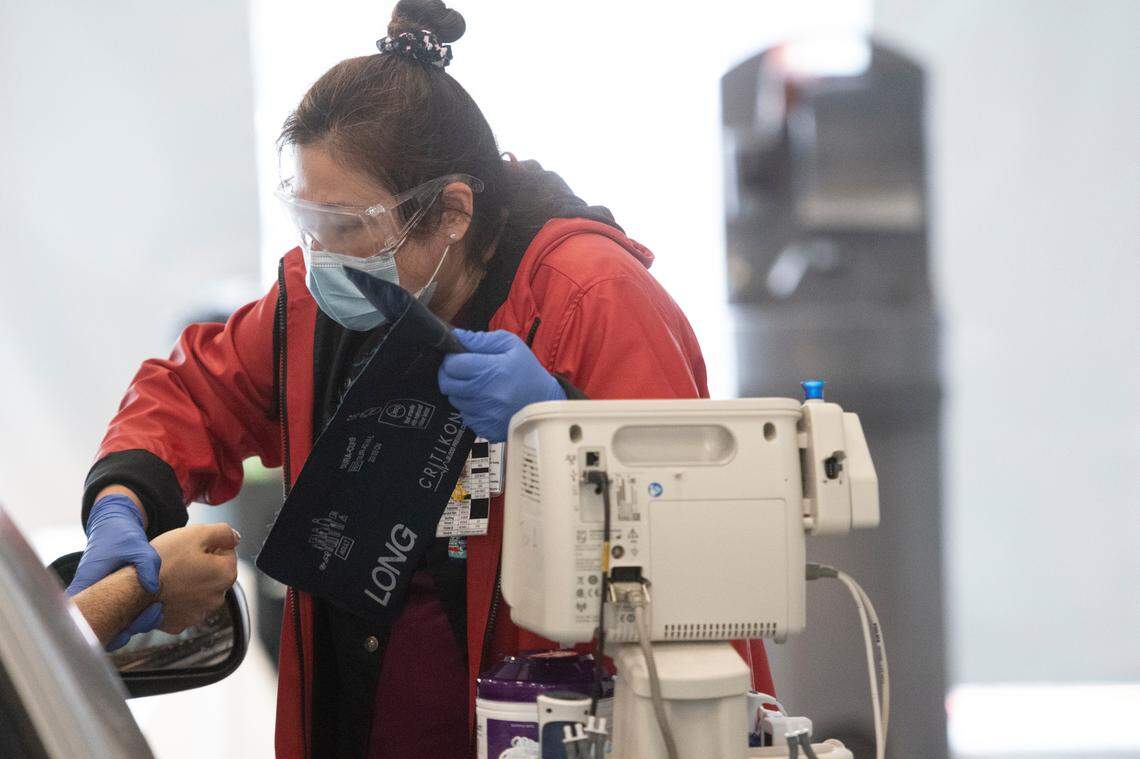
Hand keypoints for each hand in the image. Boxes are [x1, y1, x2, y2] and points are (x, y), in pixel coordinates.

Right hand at [151, 523, 239, 633]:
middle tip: (179, 559)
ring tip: (169, 574)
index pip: (228, 552)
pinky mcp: (180, 623)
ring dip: (189, 582)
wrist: (131, 590)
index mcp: (226, 574)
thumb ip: (223, 533)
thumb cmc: (163, 562)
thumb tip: (235, 537)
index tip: (192, 546)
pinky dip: (176, 599)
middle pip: (214, 573)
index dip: (209, 544)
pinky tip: (164, 590)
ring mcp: (199, 613)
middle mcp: (217, 598)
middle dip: (201, 564)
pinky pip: (183, 606)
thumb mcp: (196, 534)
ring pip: (199, 590)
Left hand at [438, 329, 565, 442]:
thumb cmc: (527, 371)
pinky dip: (470, 408)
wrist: (545, 403)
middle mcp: (488, 395)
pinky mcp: (485, 428)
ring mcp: (486, 415)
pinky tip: (485, 402)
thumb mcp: (511, 345)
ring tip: (479, 386)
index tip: (458, 357)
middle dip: (450, 375)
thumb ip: (482, 339)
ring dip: (461, 392)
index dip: (452, 359)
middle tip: (462, 371)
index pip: (454, 365)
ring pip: (454, 400)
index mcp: (494, 370)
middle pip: (447, 384)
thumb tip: (457, 336)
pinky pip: (465, 416)